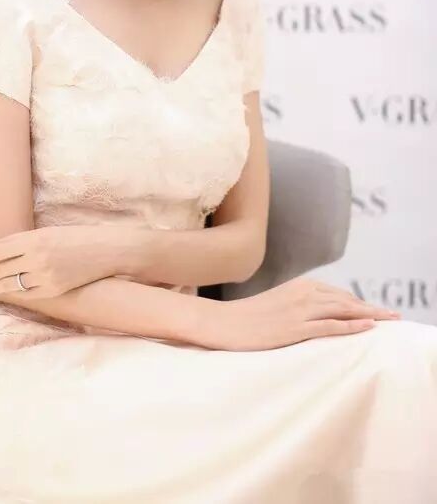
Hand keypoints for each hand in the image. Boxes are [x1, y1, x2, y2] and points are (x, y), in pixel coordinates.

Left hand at [0, 224, 124, 297]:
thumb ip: (17, 239)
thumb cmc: (75, 237)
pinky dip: (12, 293)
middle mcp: (36, 259)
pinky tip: (5, 292)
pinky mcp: (53, 291)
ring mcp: (44, 277)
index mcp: (33, 240)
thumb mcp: (45, 232)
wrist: (105, 251)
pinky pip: (25, 295)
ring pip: (8, 285)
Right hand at [200, 277, 401, 351]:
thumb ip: (297, 305)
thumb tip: (314, 314)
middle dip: (371, 307)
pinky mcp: (294, 328)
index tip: (375, 311)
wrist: (222, 322)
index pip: (338, 294)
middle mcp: (302, 294)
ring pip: (343, 310)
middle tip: (394, 316)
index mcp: (299, 286)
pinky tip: (368, 327)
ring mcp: (299, 311)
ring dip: (369, 315)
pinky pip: (329, 326)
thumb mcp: (276, 305)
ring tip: (389, 321)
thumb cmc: (247, 317)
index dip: (359, 303)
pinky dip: (351, 326)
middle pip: (346, 300)